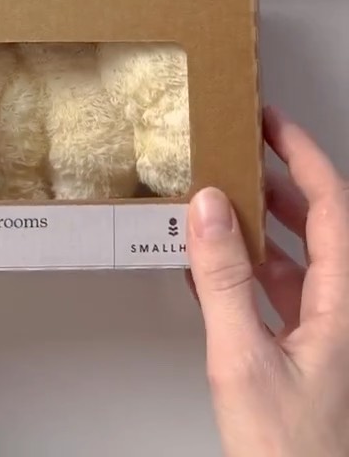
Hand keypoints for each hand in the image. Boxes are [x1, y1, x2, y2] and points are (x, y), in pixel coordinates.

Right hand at [187, 107, 348, 456]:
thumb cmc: (290, 454)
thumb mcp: (245, 361)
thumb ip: (225, 282)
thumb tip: (209, 209)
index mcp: (346, 302)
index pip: (332, 205)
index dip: (303, 155)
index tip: (272, 121)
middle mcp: (343, 310)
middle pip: (320, 223)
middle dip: (280, 180)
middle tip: (245, 148)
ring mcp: (327, 332)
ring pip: (298, 258)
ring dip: (261, 225)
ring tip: (222, 199)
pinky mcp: (305, 353)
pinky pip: (279, 294)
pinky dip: (247, 271)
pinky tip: (212, 266)